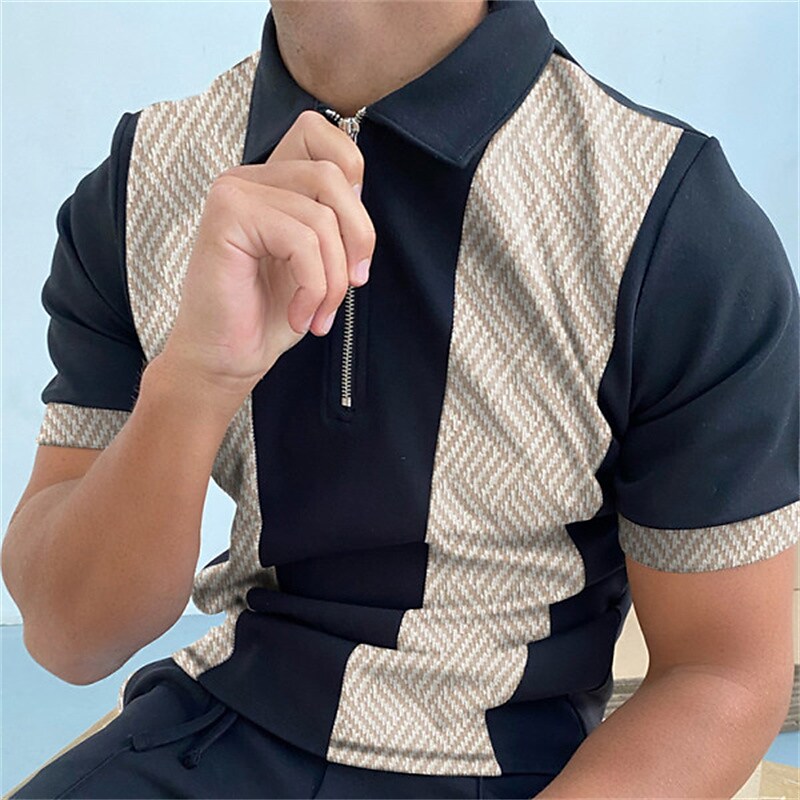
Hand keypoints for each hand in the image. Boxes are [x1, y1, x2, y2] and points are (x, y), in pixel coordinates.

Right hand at [161, 108, 375, 403]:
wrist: (227, 358)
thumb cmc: (269, 314)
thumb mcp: (320, 260)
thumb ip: (336, 219)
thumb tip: (359, 192)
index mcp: (273, 182)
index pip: (323, 135)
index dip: (354, 178)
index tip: (353, 243)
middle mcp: (251, 178)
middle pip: (334, 176)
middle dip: (357, 239)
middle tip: (350, 286)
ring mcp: (235, 192)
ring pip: (321, 216)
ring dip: (332, 278)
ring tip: (318, 312)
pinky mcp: (228, 216)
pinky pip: (301, 240)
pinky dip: (312, 286)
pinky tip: (299, 314)